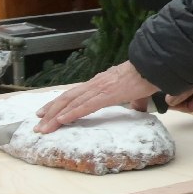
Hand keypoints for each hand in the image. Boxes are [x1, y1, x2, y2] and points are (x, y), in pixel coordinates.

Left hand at [34, 60, 160, 132]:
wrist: (154, 66)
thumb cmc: (146, 76)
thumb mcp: (136, 92)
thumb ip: (134, 101)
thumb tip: (137, 108)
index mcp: (100, 83)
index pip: (74, 94)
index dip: (58, 104)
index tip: (46, 112)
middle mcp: (95, 84)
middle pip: (67, 98)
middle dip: (50, 112)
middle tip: (38, 124)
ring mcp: (99, 89)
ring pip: (71, 103)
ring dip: (55, 116)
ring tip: (43, 127)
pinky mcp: (106, 95)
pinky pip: (85, 106)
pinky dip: (71, 114)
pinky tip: (61, 121)